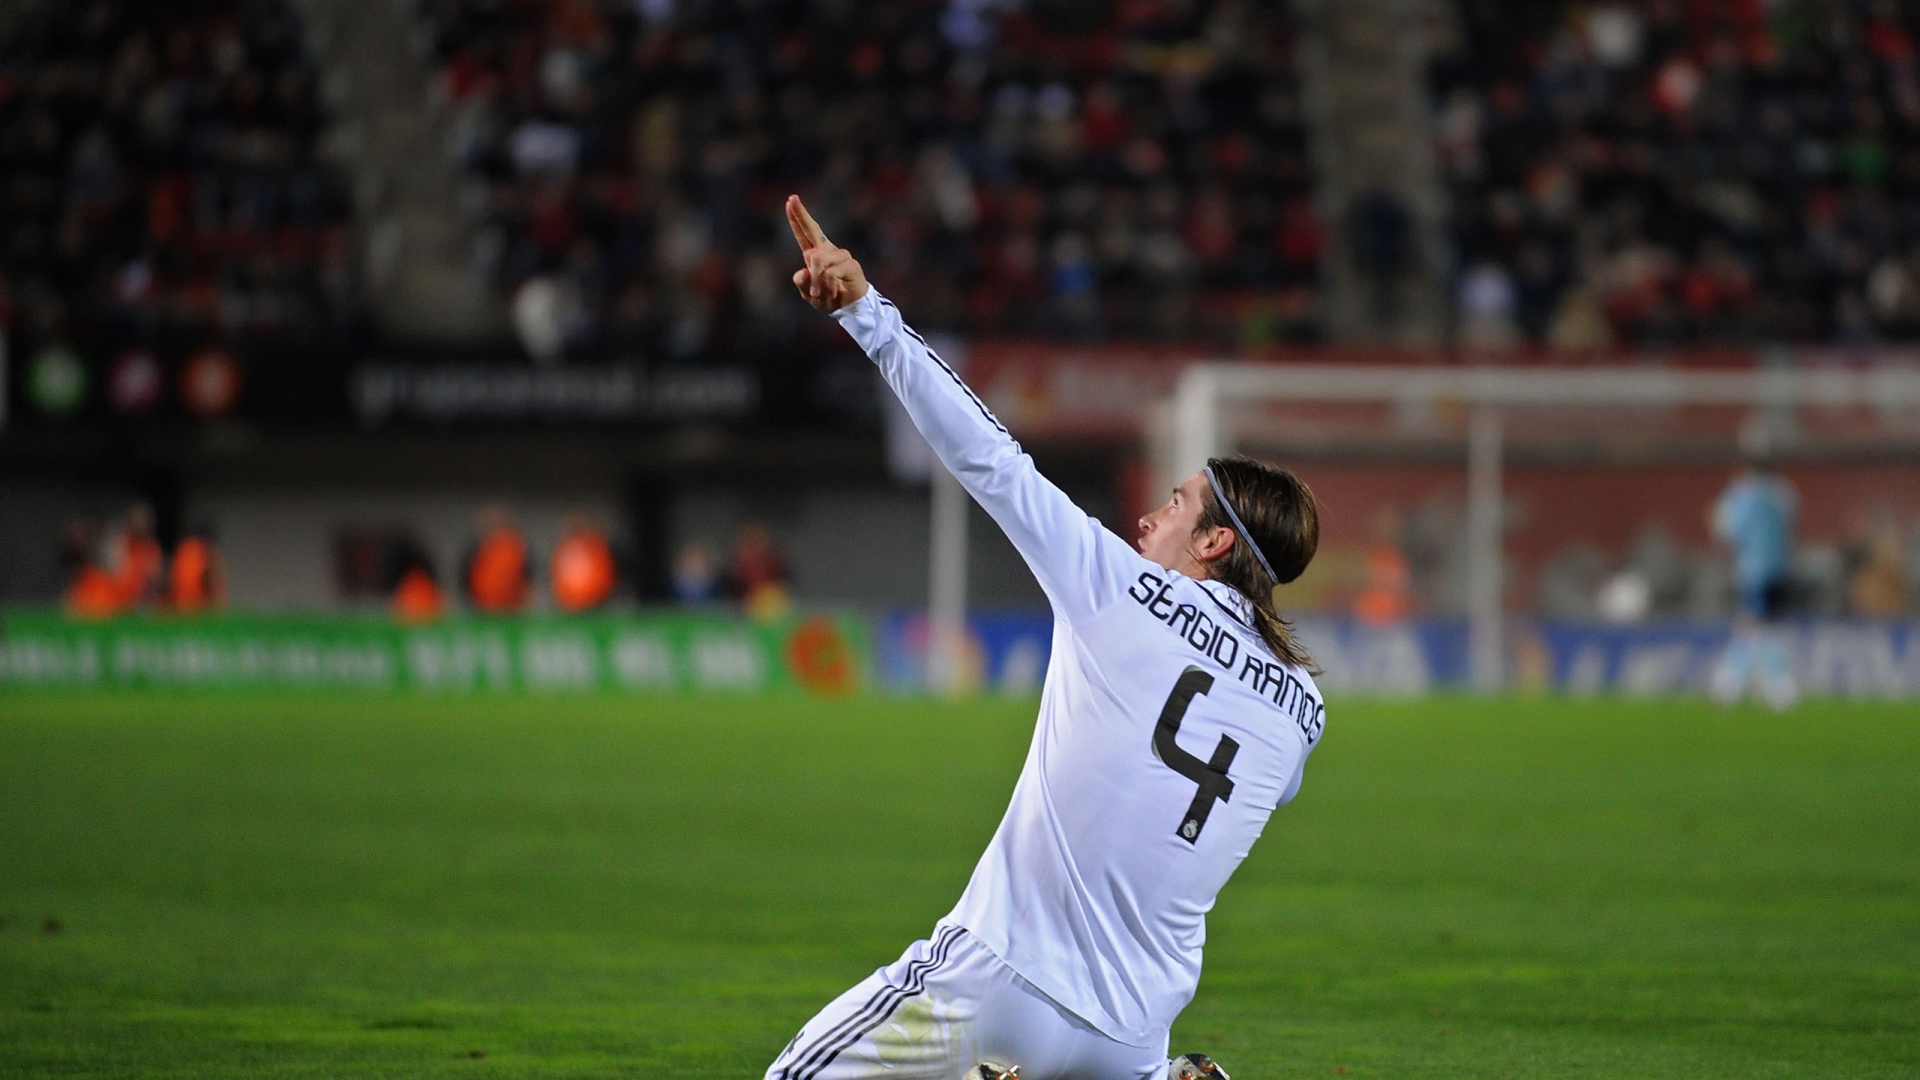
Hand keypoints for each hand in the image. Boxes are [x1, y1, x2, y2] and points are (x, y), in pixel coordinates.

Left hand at [787, 194, 868, 312]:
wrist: (849, 309)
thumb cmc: (828, 298)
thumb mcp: (809, 294)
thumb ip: (802, 283)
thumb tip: (803, 272)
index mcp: (815, 255)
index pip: (804, 233)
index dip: (798, 217)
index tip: (791, 199)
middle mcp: (827, 251)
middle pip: (813, 230)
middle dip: (801, 215)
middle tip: (792, 198)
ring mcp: (840, 256)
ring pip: (818, 260)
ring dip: (816, 281)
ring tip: (820, 294)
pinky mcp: (851, 264)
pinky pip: (830, 272)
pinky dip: (827, 286)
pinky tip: (831, 292)